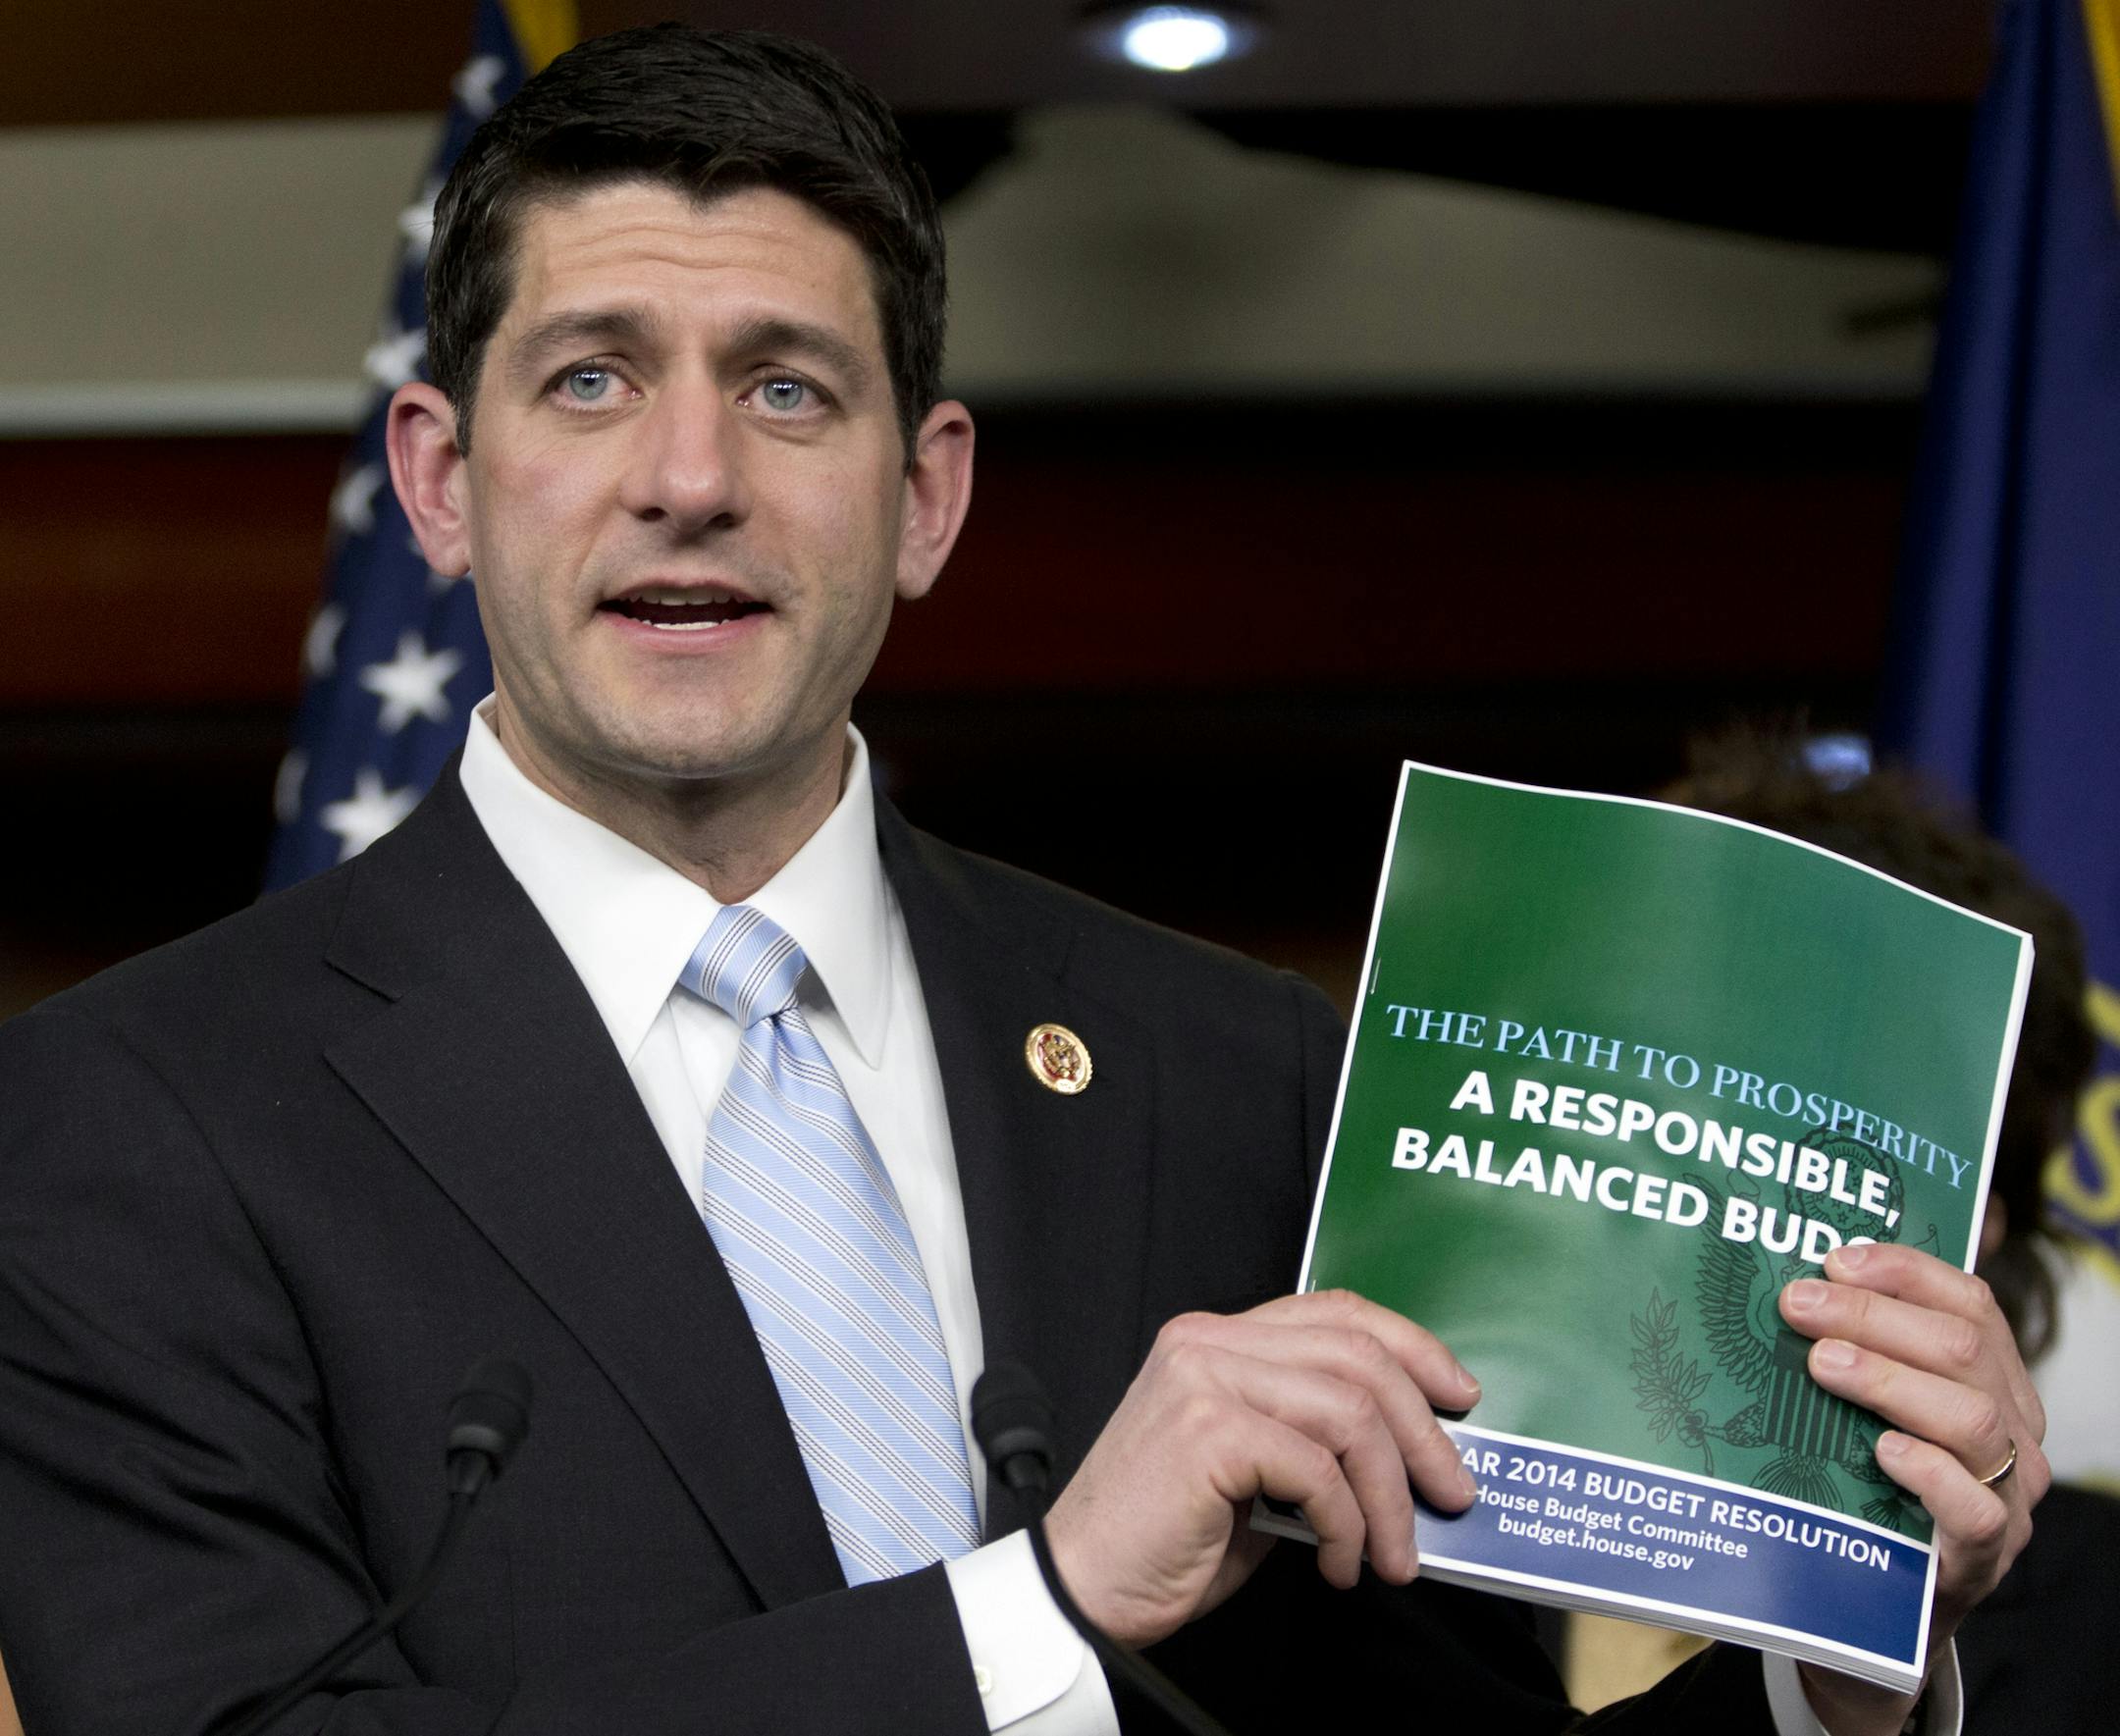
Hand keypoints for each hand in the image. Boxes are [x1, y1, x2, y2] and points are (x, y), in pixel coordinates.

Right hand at [1042, 1288, 1480, 1647]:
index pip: (1335, 1312)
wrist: (1082, 1588)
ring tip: (1395, 1555)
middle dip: (1422, 1431)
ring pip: (1349, 1412)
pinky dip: (1346, 1526)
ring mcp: (1204, 1379)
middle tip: (1451, 1494)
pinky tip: (1337, 1565)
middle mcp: (1207, 1342)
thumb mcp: (1252, 1469)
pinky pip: (1318, 1469)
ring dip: (1390, 1496)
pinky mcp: (1207, 1430)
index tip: (1459, 1396)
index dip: (1410, 1346)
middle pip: (1357, 1355)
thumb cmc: (1164, 1539)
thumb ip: (1310, 1435)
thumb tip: (1410, 1450)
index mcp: (1216, 1339)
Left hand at [1778, 1241, 2048, 1734]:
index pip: (1969, 1302)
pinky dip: (1928, 1470)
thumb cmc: (1873, 1487)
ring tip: (1822, 1363)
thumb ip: (1856, 1351)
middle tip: (1798, 1305)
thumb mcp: (1870, 1409)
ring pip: (1971, 1417)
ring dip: (1889, 1379)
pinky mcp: (1985, 1555)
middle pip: (1961, 1348)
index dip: (1904, 1271)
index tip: (1834, 1260)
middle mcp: (2012, 1429)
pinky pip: (1975, 1508)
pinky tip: (1881, 1450)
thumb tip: (1786, 1284)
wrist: (1889, 1606)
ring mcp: (2007, 1494)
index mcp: (1992, 1379)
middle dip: (1873, 1316)